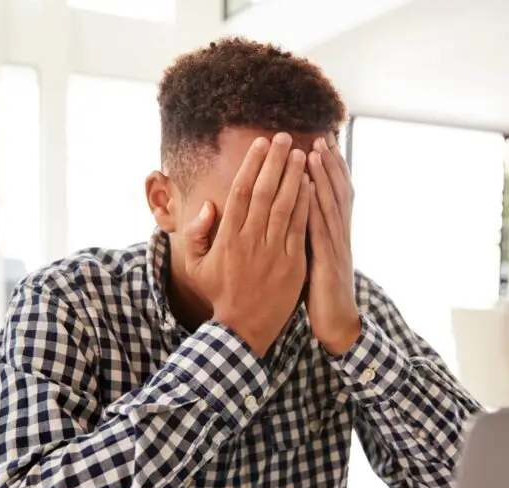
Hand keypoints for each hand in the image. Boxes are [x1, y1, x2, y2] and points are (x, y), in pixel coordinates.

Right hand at [183, 133, 309, 355]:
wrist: (242, 329)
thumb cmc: (219, 295)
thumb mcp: (196, 266)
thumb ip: (197, 234)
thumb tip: (207, 205)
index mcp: (227, 237)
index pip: (241, 191)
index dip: (252, 165)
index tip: (260, 144)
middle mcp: (250, 240)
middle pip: (265, 191)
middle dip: (276, 162)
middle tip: (285, 137)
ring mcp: (273, 252)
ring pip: (285, 206)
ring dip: (294, 177)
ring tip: (301, 154)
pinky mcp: (293, 264)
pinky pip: (300, 228)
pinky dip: (306, 205)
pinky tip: (311, 185)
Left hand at [306, 136, 360, 355]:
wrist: (337, 323)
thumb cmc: (322, 293)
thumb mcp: (316, 259)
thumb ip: (309, 235)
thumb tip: (298, 213)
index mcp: (335, 234)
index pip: (336, 194)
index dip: (331, 168)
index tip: (322, 142)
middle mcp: (339, 235)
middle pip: (337, 192)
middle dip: (330, 163)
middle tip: (322, 136)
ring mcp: (335, 247)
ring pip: (330, 205)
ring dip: (323, 176)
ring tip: (314, 151)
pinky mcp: (327, 261)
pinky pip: (319, 228)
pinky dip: (314, 205)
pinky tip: (307, 188)